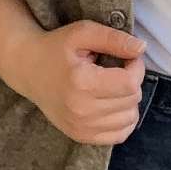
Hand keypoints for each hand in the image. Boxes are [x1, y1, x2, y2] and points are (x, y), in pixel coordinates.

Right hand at [4, 20, 148, 145]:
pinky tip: (113, 103)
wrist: (28, 70)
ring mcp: (80, 127)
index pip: (130, 83)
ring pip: (130, 118)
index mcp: (82, 83)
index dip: (136, 66)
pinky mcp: (80, 136)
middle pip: (132, 100)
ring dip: (129, 100)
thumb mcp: (83, 33)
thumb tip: (141, 48)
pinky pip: (119, 135)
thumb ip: (114, 39)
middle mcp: (81, 110)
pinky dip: (123, 119)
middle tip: (117, 68)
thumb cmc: (56, 48)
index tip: (126, 57)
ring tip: (113, 85)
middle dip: (132, 81)